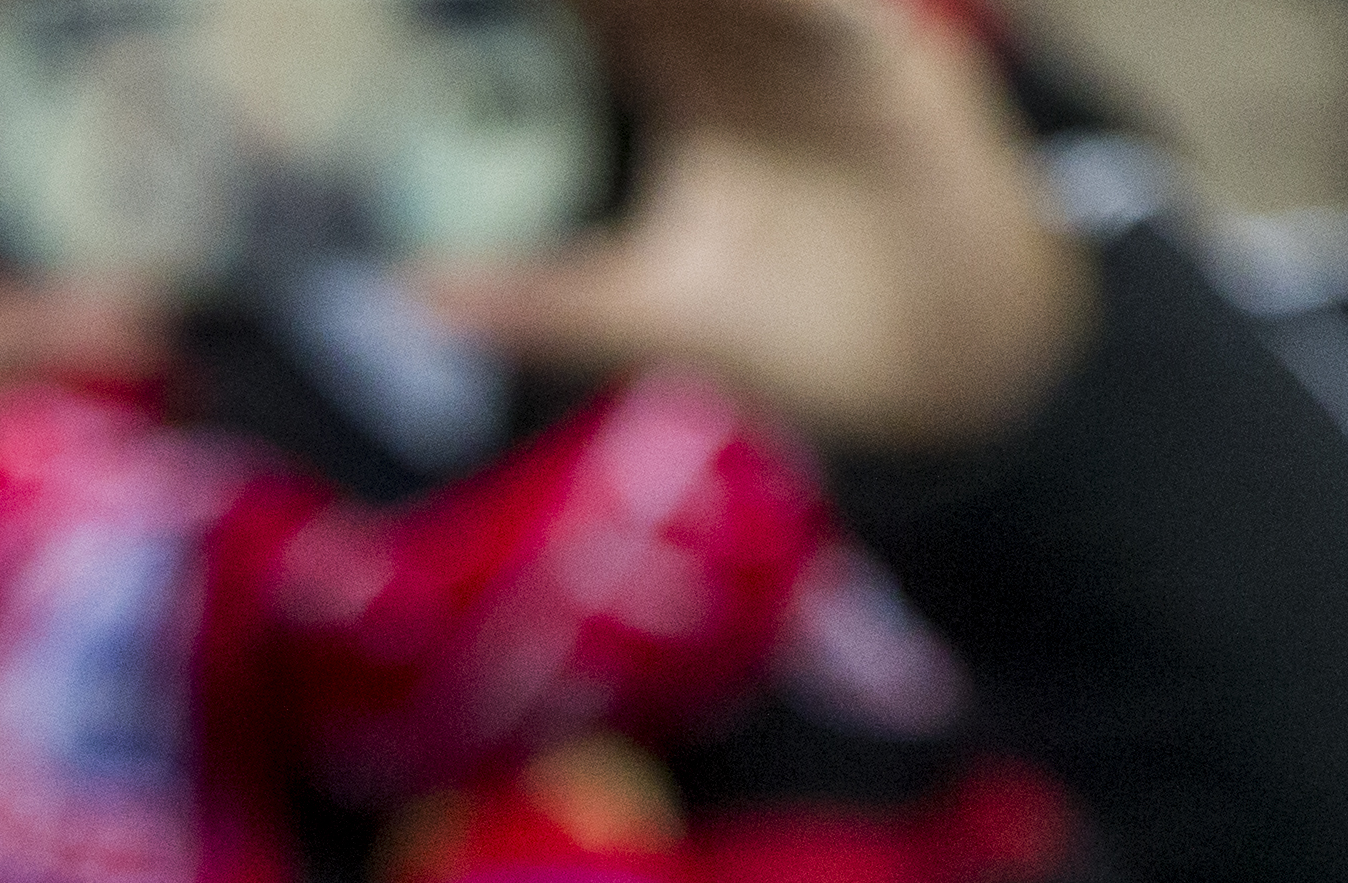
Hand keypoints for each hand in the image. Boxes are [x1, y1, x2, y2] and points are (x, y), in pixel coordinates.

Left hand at [420, 0, 1090, 451]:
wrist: (939, 380)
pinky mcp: (894, 69)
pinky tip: (754, 5)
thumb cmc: (798, 337)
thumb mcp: (647, 315)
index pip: (607, 3)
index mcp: (695, 82)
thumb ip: (537, 301)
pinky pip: (835, 19)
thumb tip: (409, 298)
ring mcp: (825, 49)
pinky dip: (796, 11)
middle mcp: (758, 48)